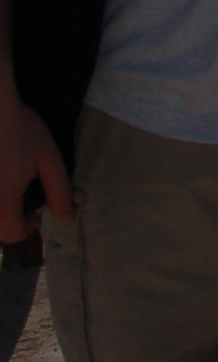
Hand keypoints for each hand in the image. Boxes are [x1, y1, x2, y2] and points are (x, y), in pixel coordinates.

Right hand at [0, 85, 70, 240]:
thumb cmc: (18, 127)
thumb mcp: (47, 157)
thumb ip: (59, 190)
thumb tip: (67, 218)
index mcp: (1, 201)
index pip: (12, 233)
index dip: (28, 226)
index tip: (34, 211)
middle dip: (9, 221)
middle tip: (19, 198)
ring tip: (6, 185)